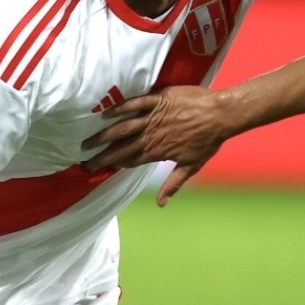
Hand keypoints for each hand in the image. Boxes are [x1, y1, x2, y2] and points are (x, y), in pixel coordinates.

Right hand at [81, 86, 228, 205]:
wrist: (221, 115)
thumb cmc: (209, 141)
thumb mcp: (192, 165)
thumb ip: (174, 184)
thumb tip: (161, 204)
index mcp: (157, 151)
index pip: (129, 160)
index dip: (113, 165)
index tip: (96, 170)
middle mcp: (151, 135)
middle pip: (121, 147)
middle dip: (101, 156)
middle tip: (84, 162)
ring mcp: (154, 117)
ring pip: (123, 128)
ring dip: (104, 135)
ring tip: (87, 142)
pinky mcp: (158, 100)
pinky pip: (135, 104)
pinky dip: (120, 109)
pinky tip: (106, 114)